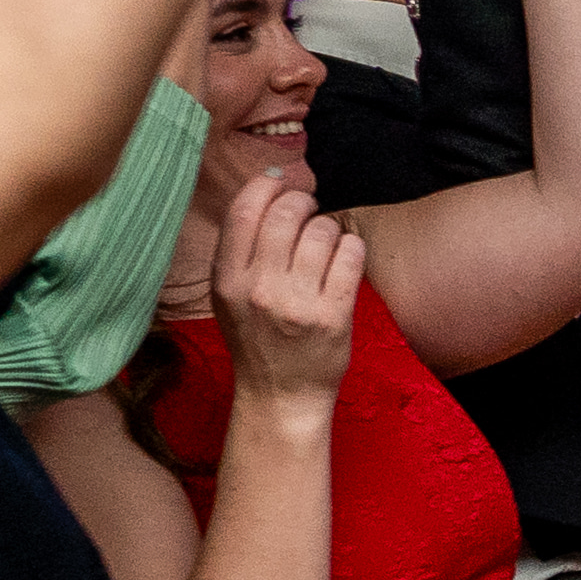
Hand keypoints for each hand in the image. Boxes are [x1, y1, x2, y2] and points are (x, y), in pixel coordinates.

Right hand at [210, 174, 363, 406]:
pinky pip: (350, 254)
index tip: (279, 183)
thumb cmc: (257, 339)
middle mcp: (260, 289)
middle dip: (303, 203)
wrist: (281, 395)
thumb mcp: (229, 297)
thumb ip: (240, 248)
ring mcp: (298, 303)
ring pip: (323, 230)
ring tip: (325, 245)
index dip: (266, 186)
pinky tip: (344, 258)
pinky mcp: (333, 316)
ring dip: (329, 228)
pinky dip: (352, 248)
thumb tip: (267, 187)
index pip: (243, 211)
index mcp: (228, 280)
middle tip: (309, 211)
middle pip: (287, 214)